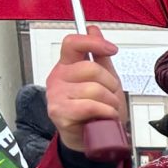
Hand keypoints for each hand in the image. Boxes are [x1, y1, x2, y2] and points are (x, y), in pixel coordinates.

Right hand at [45, 31, 126, 152]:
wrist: (90, 139)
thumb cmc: (96, 110)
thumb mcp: (104, 80)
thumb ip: (99, 56)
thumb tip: (94, 28)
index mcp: (67, 66)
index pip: (72, 43)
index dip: (93, 42)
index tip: (112, 49)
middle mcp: (57, 77)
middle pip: (91, 68)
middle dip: (111, 84)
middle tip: (111, 96)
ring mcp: (56, 95)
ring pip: (94, 89)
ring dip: (111, 102)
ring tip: (108, 110)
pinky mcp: (59, 112)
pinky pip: (91, 106)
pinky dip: (106, 112)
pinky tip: (105, 117)